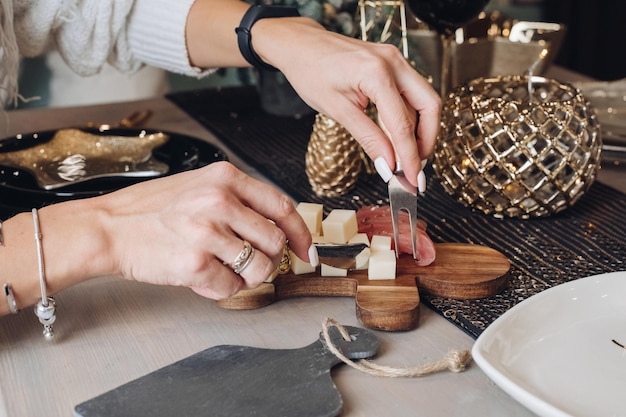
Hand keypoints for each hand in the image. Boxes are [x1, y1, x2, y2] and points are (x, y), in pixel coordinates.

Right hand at [91, 162, 313, 299]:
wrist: (108, 227)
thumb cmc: (152, 210)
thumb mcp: (199, 186)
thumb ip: (239, 200)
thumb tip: (279, 228)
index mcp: (226, 177)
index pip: (283, 207)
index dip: (300, 234)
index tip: (305, 251)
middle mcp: (219, 201)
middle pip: (276, 242)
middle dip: (269, 261)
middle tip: (249, 264)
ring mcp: (207, 231)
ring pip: (260, 268)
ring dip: (247, 277)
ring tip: (223, 270)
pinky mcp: (194, 263)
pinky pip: (231, 288)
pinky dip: (221, 289)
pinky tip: (201, 277)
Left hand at [254, 19, 441, 187]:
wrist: (300, 46)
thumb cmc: (311, 72)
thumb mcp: (337, 111)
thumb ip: (368, 138)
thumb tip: (388, 165)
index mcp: (377, 72)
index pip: (402, 123)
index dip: (409, 156)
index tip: (412, 180)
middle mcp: (393, 62)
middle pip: (429, 106)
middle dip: (426, 140)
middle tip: (415, 167)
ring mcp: (396, 60)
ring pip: (423, 100)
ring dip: (419, 130)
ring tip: (405, 156)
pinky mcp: (393, 64)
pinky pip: (411, 94)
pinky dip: (409, 118)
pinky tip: (397, 137)